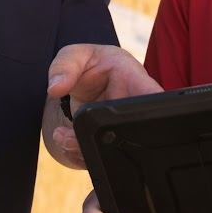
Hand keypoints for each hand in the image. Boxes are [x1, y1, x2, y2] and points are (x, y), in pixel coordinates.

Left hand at [44, 43, 163, 167]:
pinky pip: (100, 158)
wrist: (85, 81)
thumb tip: (55, 87)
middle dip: (105, 141)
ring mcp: (124, 129)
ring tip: (64, 137)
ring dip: (85, 151)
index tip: (141, 125)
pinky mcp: (110, 143)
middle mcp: (134, 108)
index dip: (156, 116)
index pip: (155, 99)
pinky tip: (66, 141)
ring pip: (115, 152)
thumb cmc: (89, 64)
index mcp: (135, 81)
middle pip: (133, 134)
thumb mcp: (76, 55)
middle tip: (73, 136)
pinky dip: (79, 157)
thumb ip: (65, 66)